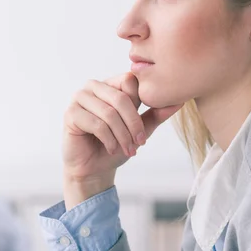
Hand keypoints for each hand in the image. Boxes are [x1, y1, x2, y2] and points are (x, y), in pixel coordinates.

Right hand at [63, 73, 181, 208]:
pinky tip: (112, 149)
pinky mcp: (70, 114)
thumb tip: (180, 100)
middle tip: (140, 143)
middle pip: (121, 97)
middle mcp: (92, 87)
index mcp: (109, 84)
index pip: (130, 81)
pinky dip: (109, 140)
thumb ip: (156, 114)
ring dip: (122, 135)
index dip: (141, 105)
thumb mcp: (140, 129)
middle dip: (134, 124)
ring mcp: (79, 98)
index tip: (144, 131)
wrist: (93, 169)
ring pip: (110, 113)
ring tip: (128, 150)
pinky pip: (97, 124)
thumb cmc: (114, 146)